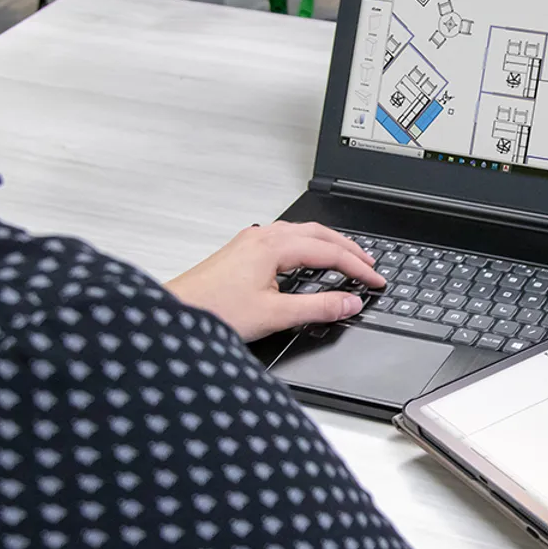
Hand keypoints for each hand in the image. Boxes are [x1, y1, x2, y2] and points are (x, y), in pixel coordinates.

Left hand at [164, 222, 384, 341]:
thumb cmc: (211, 311)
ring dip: (328, 244)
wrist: (171, 314)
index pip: (329, 252)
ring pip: (301, 233)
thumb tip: (349, 302)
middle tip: (370, 264)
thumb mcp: (274, 315)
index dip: (357, 267)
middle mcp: (262, 237)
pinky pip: (285, 239)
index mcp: (273, 246)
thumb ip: (317, 307)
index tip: (375, 280)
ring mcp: (250, 242)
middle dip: (348, 249)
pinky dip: (308, 246)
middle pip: (318, 234)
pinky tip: (308, 258)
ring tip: (347, 258)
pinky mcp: (241, 252)